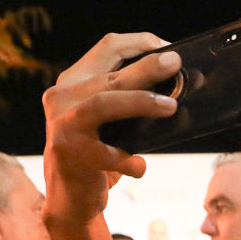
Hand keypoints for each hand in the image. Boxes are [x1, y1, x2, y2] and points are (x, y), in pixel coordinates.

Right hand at [40, 33, 180, 233]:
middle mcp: (62, 99)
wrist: (69, 197)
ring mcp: (64, 127)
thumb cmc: (97, 152)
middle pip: (110, 76)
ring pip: (103, 103)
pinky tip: (141, 167)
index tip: (167, 48)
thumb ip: (128, 99)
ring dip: (139, 102)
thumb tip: (178, 86)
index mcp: (73, 82)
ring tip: (170, 106)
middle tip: (175, 63)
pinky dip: (129, 162)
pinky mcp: (72, 156)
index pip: (108, 47)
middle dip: (147, 67)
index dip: (140, 43)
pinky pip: (109, 156)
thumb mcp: (105, 119)